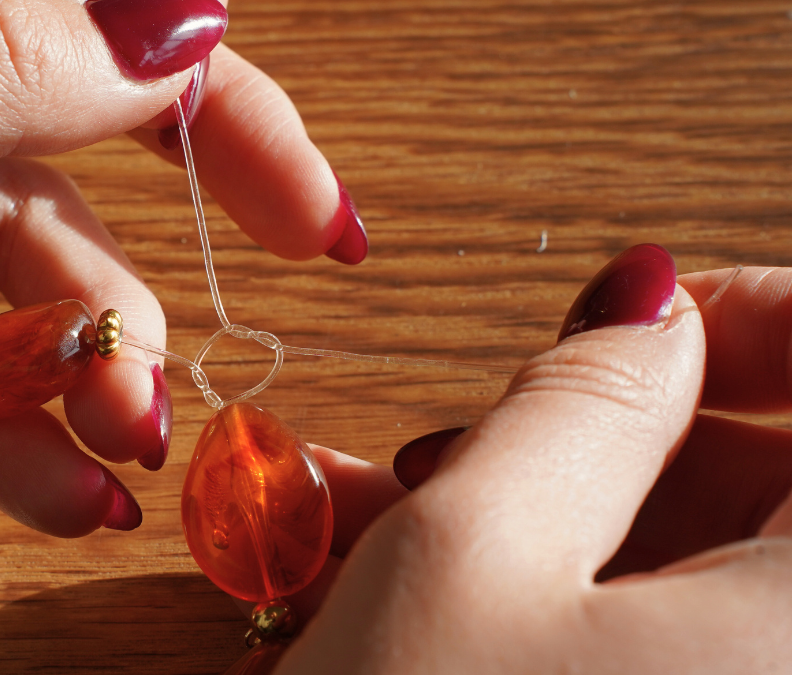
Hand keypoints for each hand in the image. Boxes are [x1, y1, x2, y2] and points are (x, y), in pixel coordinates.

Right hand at [274, 250, 791, 671]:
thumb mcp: (470, 556)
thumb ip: (580, 400)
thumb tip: (647, 304)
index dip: (757, 314)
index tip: (643, 318)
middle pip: (763, 480)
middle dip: (599, 441)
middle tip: (471, 445)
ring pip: (683, 565)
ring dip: (536, 524)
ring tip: (377, 519)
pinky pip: (646, 637)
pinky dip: (541, 600)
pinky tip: (407, 586)